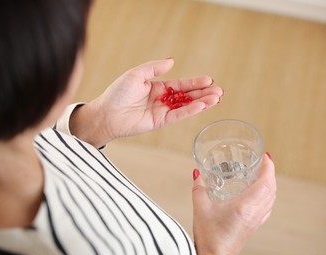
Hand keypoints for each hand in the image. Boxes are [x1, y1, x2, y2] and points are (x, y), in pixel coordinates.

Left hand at [70, 58, 222, 146]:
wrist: (106, 113)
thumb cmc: (117, 93)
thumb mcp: (136, 74)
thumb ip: (154, 68)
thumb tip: (171, 61)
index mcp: (157, 87)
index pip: (180, 84)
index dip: (194, 82)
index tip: (209, 79)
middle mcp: (162, 99)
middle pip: (187, 96)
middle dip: (203, 93)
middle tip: (219, 91)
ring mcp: (162, 111)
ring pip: (186, 106)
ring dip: (201, 102)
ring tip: (216, 98)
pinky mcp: (159, 122)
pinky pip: (178, 115)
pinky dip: (190, 110)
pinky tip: (201, 105)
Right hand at [192, 153, 276, 254]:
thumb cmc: (209, 237)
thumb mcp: (200, 207)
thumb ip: (199, 188)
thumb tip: (198, 173)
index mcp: (245, 206)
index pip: (266, 182)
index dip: (269, 167)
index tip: (266, 156)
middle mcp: (255, 213)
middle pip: (272, 189)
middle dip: (270, 173)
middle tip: (263, 162)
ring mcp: (256, 221)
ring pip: (272, 198)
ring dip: (270, 184)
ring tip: (262, 174)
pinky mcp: (254, 226)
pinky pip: (267, 207)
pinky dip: (267, 196)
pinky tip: (258, 194)